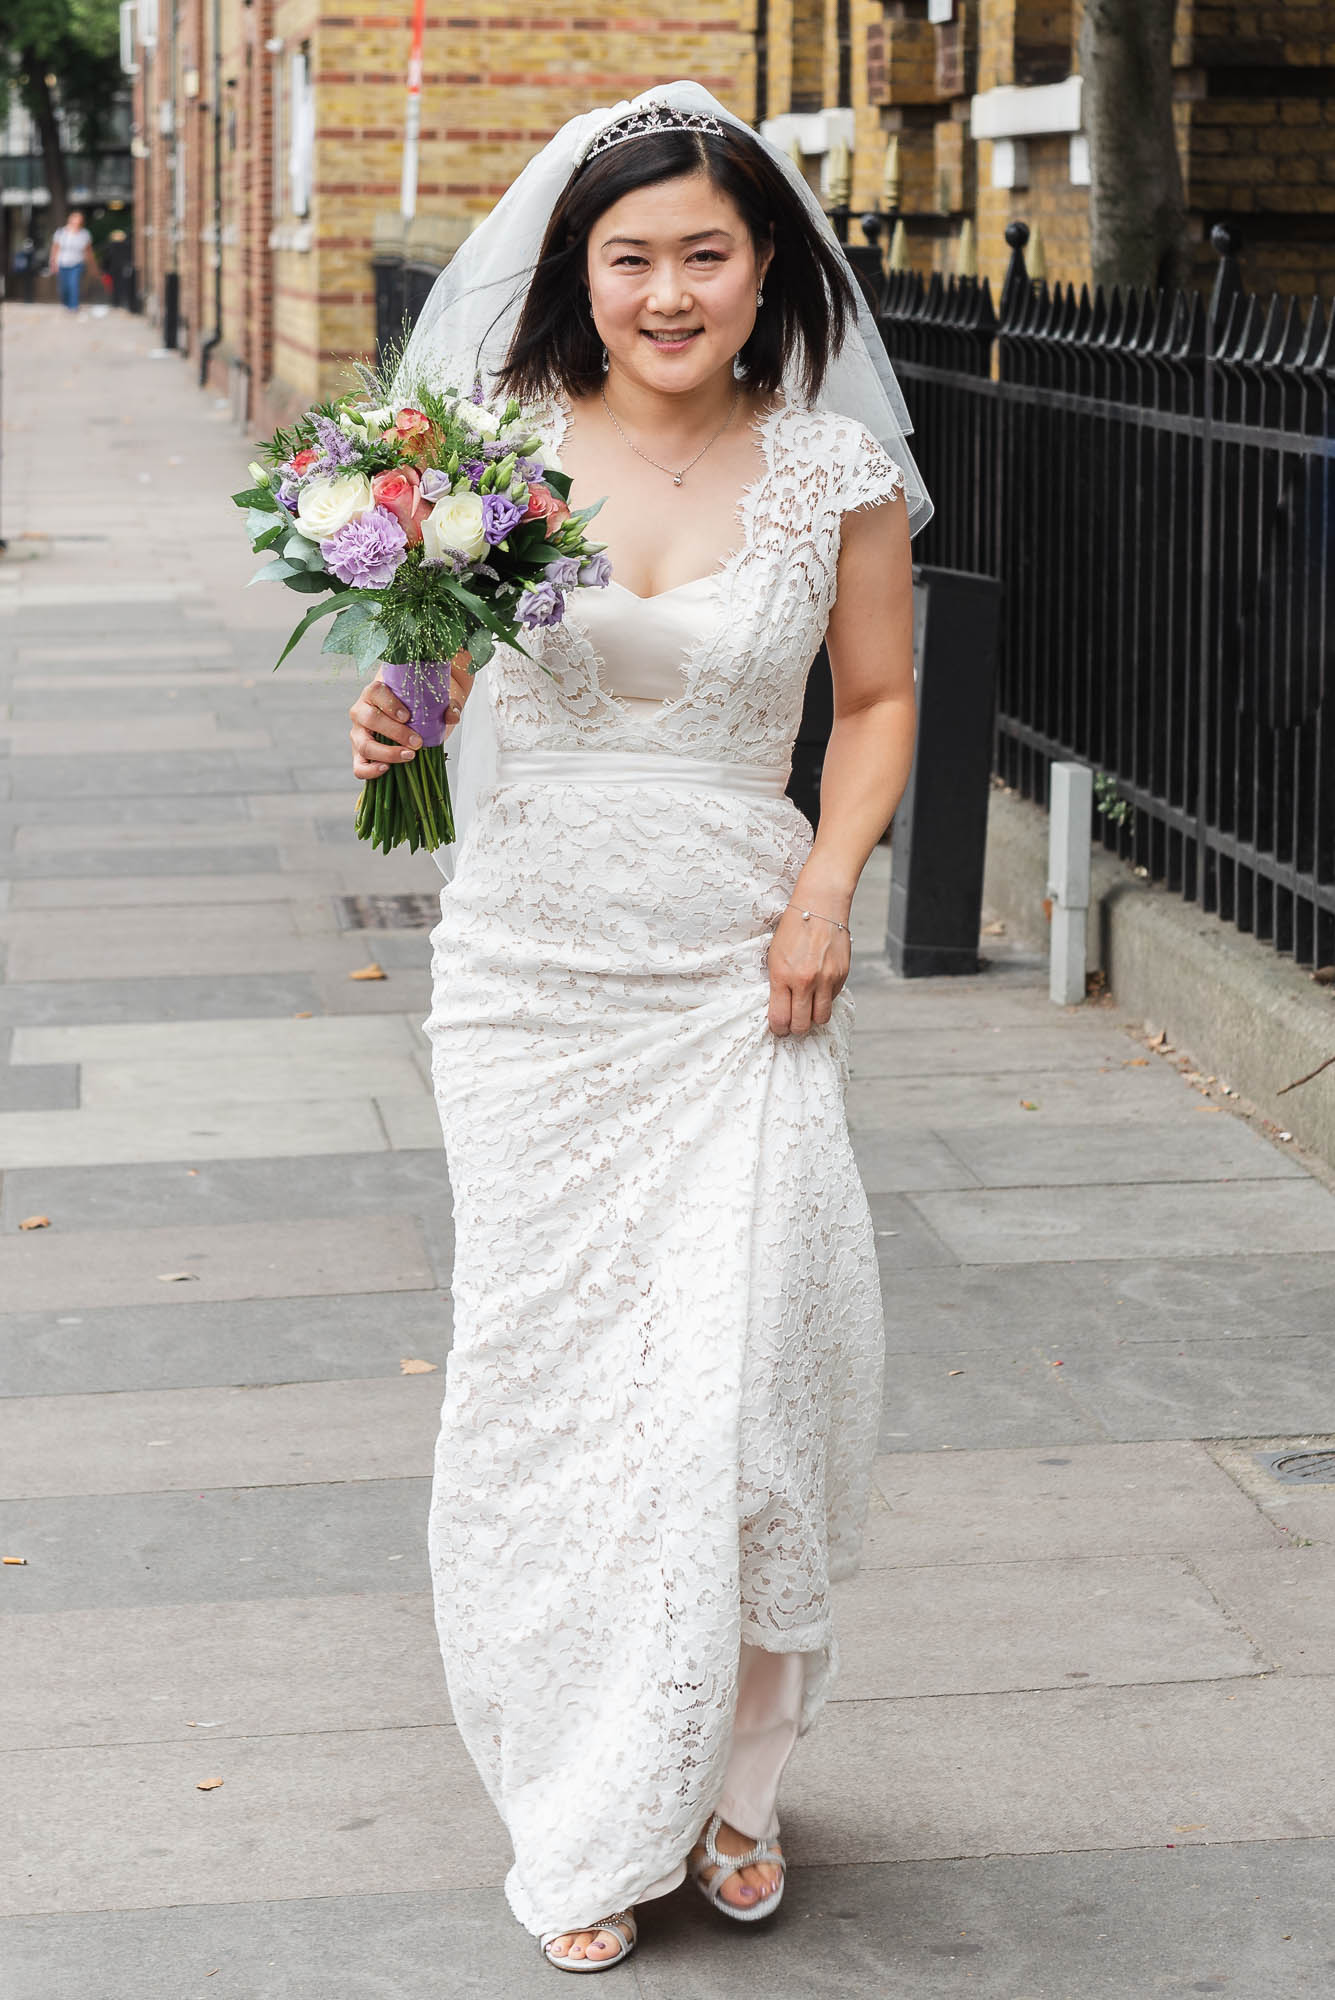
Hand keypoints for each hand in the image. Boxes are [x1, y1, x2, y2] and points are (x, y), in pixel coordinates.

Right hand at [348, 650, 471, 779]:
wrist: (411, 719)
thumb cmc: (418, 706)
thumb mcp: (432, 701)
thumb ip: (447, 705)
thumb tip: (452, 716)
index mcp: (375, 692)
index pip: (376, 692)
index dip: (390, 704)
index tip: (408, 716)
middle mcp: (361, 711)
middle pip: (370, 719)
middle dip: (395, 732)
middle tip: (417, 742)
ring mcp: (358, 733)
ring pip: (364, 744)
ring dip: (387, 753)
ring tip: (409, 756)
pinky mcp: (360, 754)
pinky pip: (359, 767)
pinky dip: (370, 771)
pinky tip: (386, 770)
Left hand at [766, 903, 849, 1036]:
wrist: (819, 907)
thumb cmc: (792, 931)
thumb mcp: (775, 957)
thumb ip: (778, 985)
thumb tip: (781, 1010)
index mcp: (783, 976)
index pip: (780, 1019)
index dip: (779, 1029)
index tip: (779, 1028)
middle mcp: (805, 981)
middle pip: (801, 1025)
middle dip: (795, 1028)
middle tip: (793, 1022)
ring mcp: (826, 979)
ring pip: (821, 1018)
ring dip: (813, 1018)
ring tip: (808, 1009)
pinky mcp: (842, 976)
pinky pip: (833, 1000)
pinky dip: (825, 999)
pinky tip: (819, 988)